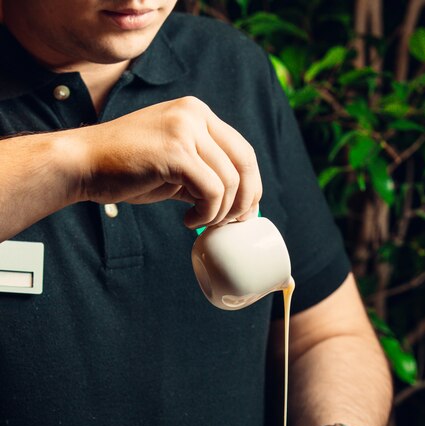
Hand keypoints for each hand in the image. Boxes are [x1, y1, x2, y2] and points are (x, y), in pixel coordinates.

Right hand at [78, 96, 261, 227]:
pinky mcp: (175, 153)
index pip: (243, 150)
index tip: (243, 211)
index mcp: (197, 113)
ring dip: (220, 212)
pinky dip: (206, 213)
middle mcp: (194, 115)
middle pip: (245, 163)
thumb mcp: (175, 164)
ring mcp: (185, 130)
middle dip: (245, 200)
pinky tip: (187, 219)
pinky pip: (212, 191)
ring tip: (199, 221)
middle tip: (231, 223)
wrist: (83, 164)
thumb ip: (205, 172)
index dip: (251, 185)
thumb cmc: (127, 169)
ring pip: (230, 181)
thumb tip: (241, 201)